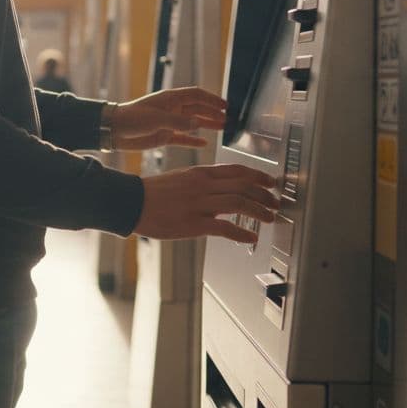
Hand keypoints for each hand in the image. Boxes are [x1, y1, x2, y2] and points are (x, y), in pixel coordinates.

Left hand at [105, 87, 227, 149]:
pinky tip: (204, 143)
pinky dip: (193, 140)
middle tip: (227, 119)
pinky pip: (182, 138)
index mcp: (170, 99)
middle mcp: (171, 109)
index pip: (196, 95)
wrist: (114, 130)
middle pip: (197, 109)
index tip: (225, 105)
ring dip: (207, 125)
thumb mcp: (157, 119)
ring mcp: (168, 123)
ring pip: (192, 123)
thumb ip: (178, 122)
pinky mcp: (163, 136)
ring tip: (222, 128)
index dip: (211, 99)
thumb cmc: (132, 118)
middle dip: (212, 113)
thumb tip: (198, 124)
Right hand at [135, 164, 280, 243]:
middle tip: (275, 202)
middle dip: (264, 194)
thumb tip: (223, 188)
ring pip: (239, 203)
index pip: (238, 170)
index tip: (270, 182)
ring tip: (269, 218)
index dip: (259, 176)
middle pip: (243, 185)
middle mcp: (203, 185)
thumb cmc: (154, 193)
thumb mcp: (181, 178)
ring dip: (259, 211)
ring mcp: (198, 204)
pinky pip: (224, 227)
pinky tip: (250, 237)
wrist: (131, 202)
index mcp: (200, 173)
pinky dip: (241, 233)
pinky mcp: (193, 223)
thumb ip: (203, 182)